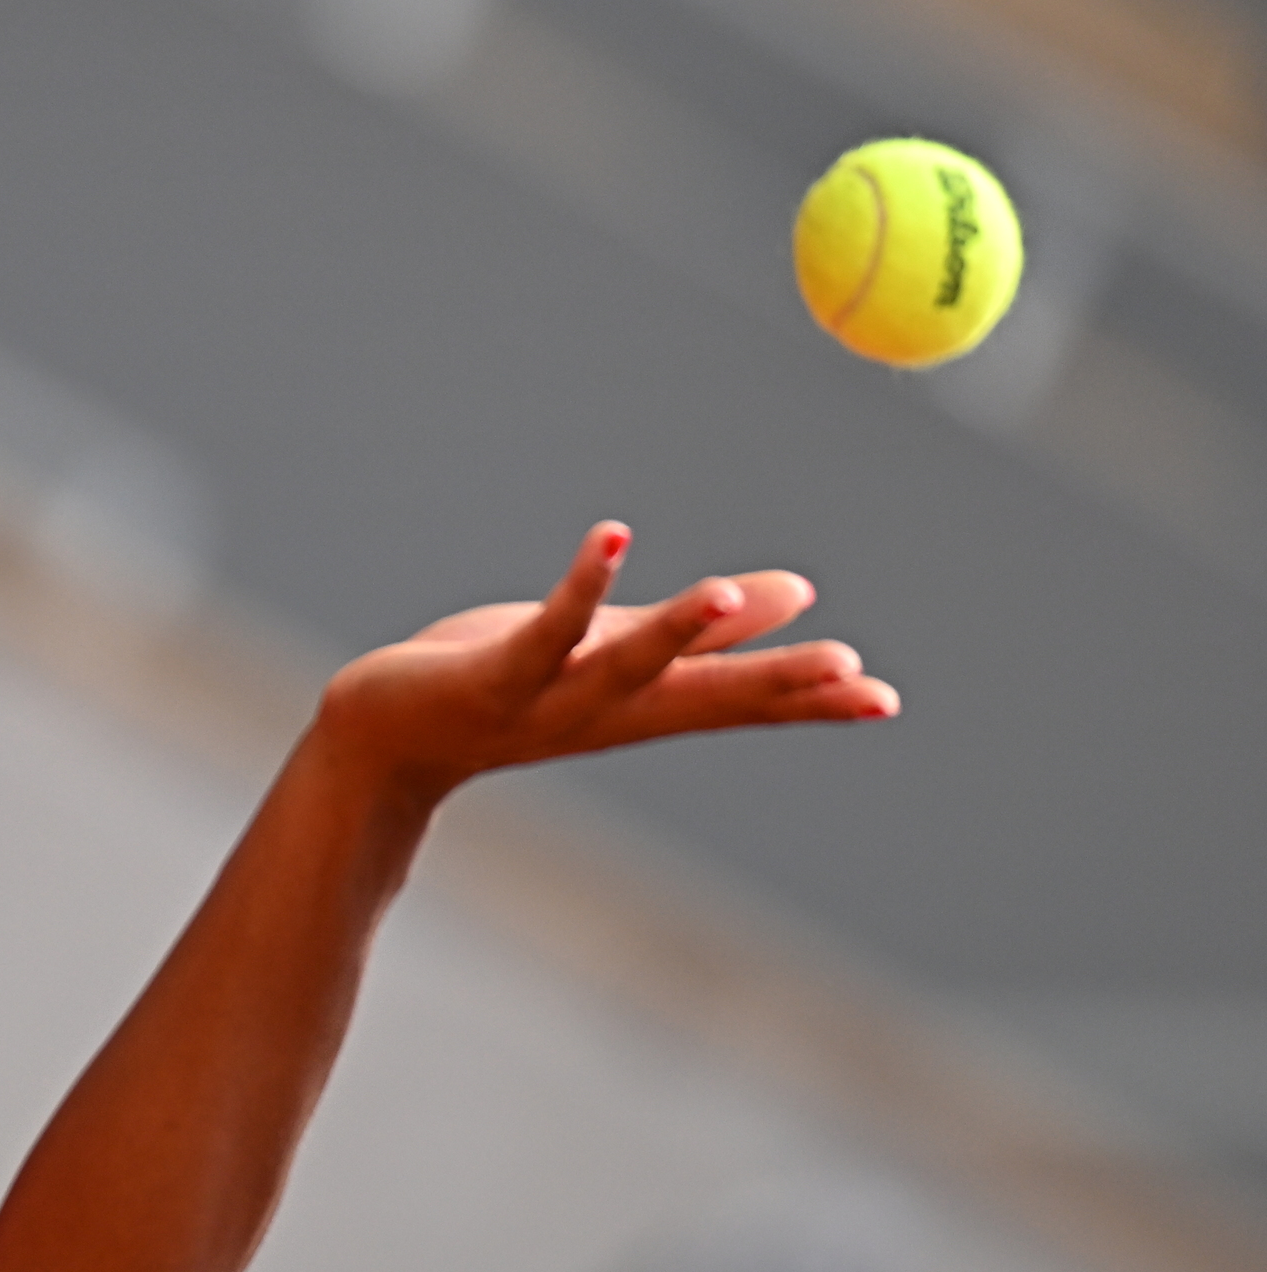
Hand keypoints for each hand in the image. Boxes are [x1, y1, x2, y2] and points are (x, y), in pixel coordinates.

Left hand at [315, 522, 897, 797]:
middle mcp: (605, 712)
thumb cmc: (500, 686)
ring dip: (677, 631)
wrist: (387, 738)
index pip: (737, 701)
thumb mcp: (609, 651)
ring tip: (724, 590)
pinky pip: (541, 630)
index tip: (885, 699)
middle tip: (852, 669)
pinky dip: (578, 584)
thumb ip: (695, 632)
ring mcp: (547, 699)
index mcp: (640, 705)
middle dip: (774, 684)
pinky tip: (611, 534)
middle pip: (701, 697)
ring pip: (624, 668)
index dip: (808, 700)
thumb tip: (795, 594)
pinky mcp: (490, 677)